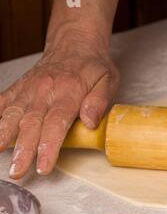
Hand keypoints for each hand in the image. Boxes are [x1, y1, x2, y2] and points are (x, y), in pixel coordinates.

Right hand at [0, 29, 118, 178]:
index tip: (44, 166)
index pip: (57, 124)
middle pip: (32, 124)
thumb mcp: (108, 80)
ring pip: (13, 114)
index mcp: (69, 92)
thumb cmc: (93, 65)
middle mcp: (45, 91)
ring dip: (4, 135)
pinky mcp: (20, 87)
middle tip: (18, 171)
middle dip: (24, 150)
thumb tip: (91, 123)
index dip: (49, 146)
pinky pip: (3, 101)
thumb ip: (99, 101)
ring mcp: (29, 89)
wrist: (74, 42)